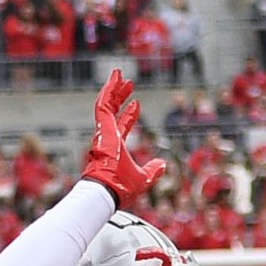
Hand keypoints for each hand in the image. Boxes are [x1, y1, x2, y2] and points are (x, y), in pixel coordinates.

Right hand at [80, 68, 160, 204]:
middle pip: (112, 111)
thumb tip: (163, 164)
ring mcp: (103, 132)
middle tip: (127, 83)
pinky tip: (114, 80)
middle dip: (119, 96)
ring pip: (106, 105)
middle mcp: (107, 138)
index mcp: (115, 147)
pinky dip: (108, 92)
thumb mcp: (144, 178)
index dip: (129, 114)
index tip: (137, 104)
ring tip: (119, 74)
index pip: (122, 126)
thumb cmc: (122, 188)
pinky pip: (103, 106)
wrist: (108, 191)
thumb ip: (153, 170)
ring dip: (113, 89)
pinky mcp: (102, 128)